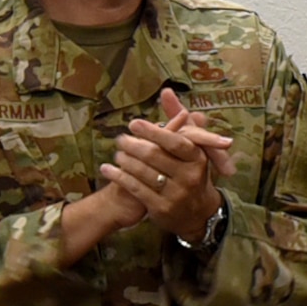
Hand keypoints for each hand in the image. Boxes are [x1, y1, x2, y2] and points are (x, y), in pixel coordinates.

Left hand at [101, 96, 232, 239]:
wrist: (196, 213)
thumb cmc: (190, 172)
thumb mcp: (192, 147)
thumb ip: (178, 120)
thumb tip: (167, 92)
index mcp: (198, 159)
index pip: (175, 142)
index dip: (153, 132)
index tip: (134, 123)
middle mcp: (190, 177)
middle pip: (155, 156)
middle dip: (133, 145)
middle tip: (120, 139)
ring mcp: (176, 194)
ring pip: (143, 172)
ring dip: (124, 161)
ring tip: (116, 154)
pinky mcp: (161, 208)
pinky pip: (135, 188)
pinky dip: (118, 177)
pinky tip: (107, 170)